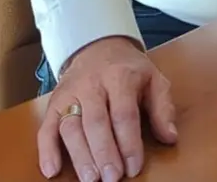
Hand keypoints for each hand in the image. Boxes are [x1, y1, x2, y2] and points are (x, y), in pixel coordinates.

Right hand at [37, 36, 177, 180]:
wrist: (98, 47)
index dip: (129, 143)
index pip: (124, 114)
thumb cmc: (129, 69)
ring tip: (90, 179)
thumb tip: (170, 137)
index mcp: (120, 77)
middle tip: (112, 178)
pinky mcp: (54, 103)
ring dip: (79, 156)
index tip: (134, 167)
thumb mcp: (154, 79)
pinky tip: (51, 170)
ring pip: (70, 127)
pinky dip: (46, 150)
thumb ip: (163, 108)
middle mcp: (91, 85)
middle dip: (104, 153)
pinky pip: (45, 127)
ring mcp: (69, 94)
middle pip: (96, 123)